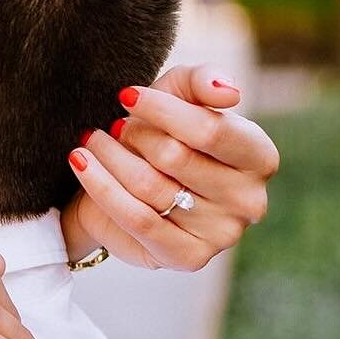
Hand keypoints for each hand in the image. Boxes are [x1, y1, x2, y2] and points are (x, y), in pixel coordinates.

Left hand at [63, 66, 277, 271]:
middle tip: (112, 127)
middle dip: (134, 135)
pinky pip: (135, 218)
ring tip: (90, 141)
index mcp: (259, 157)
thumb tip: (228, 92)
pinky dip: (101, 186)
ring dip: (110, 157)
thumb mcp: (179, 93)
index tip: (125, 96)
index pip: (209, 129)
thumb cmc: (162, 131)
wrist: (127, 182)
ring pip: (149, 185)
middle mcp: (250, 200)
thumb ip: (202, 81)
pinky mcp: (188, 257)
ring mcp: (222, 234)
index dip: (161, 109)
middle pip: (175, 157)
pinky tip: (80, 163)